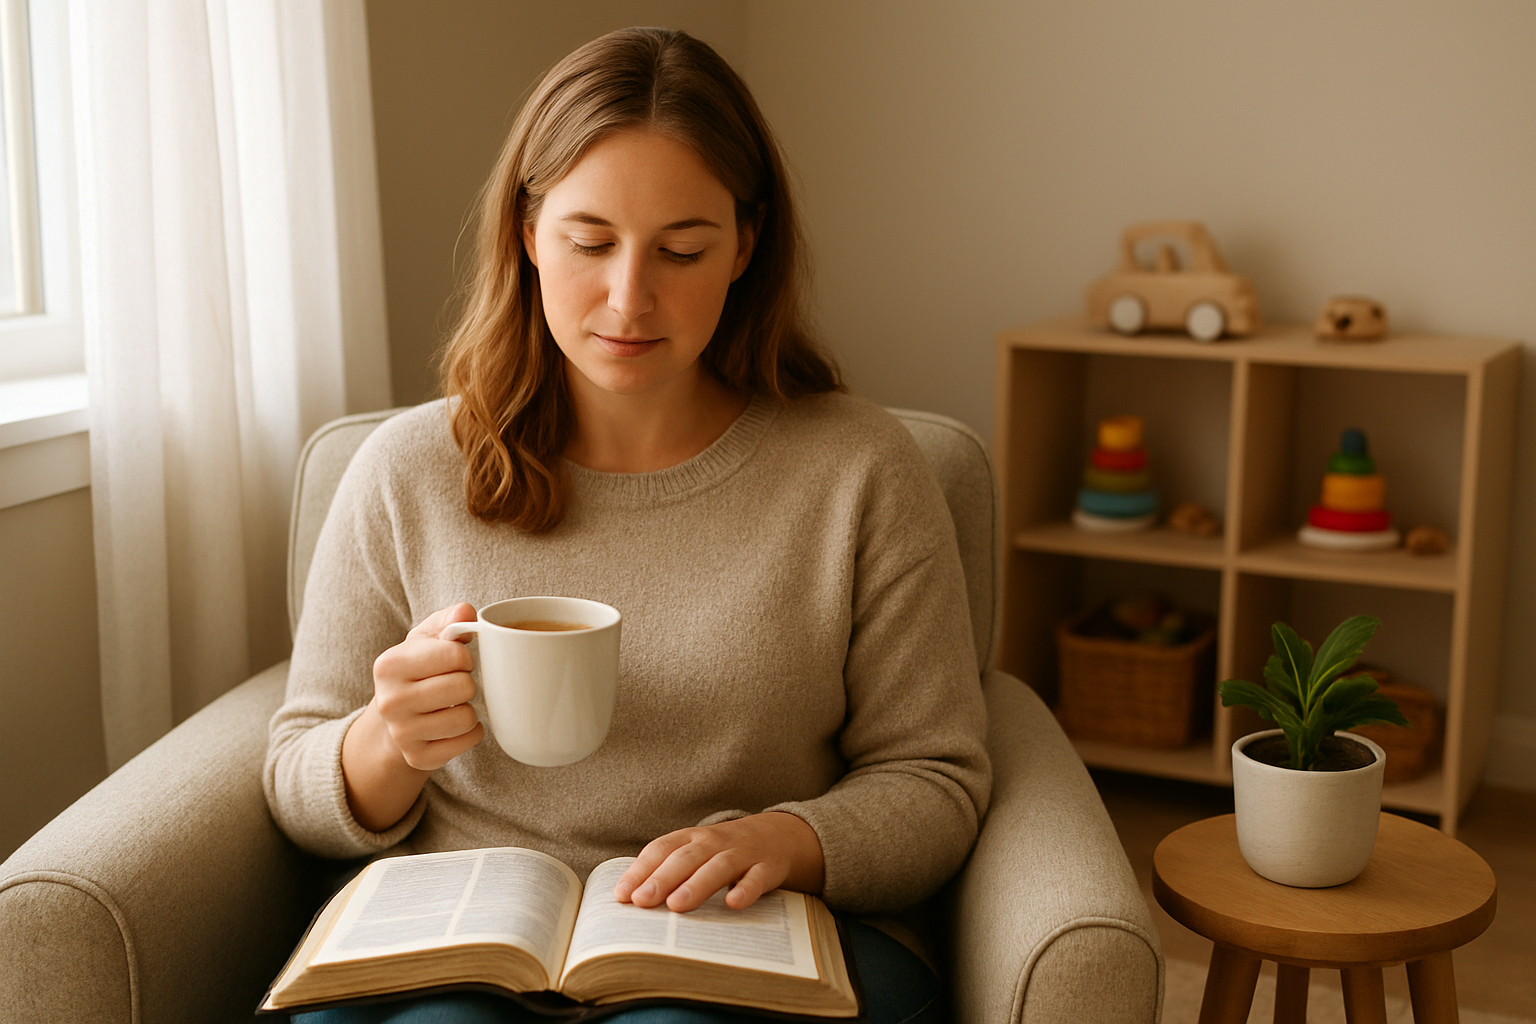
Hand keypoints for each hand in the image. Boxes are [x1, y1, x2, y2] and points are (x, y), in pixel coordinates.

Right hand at [342, 603, 482, 831]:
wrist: (394, 716)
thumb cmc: (417, 669)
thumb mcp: (426, 638)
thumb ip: (449, 620)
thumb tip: (468, 613)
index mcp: (389, 665)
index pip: (455, 655)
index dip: (465, 656)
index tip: (457, 661)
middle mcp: (389, 701)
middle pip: (463, 687)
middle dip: (467, 683)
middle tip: (454, 684)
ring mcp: (402, 734)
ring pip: (466, 717)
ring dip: (469, 708)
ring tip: (452, 704)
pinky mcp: (418, 758)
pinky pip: (468, 740)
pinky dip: (471, 731)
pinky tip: (454, 724)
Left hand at [614, 812, 824, 912]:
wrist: (779, 836)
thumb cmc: (724, 851)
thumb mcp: (696, 852)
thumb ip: (668, 870)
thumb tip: (630, 901)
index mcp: (692, 837)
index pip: (661, 849)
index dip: (640, 870)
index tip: (622, 895)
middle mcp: (715, 842)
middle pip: (686, 857)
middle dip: (662, 878)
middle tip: (642, 901)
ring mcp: (743, 853)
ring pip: (718, 867)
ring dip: (697, 885)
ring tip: (677, 905)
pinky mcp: (768, 867)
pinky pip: (757, 878)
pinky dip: (746, 889)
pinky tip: (733, 904)